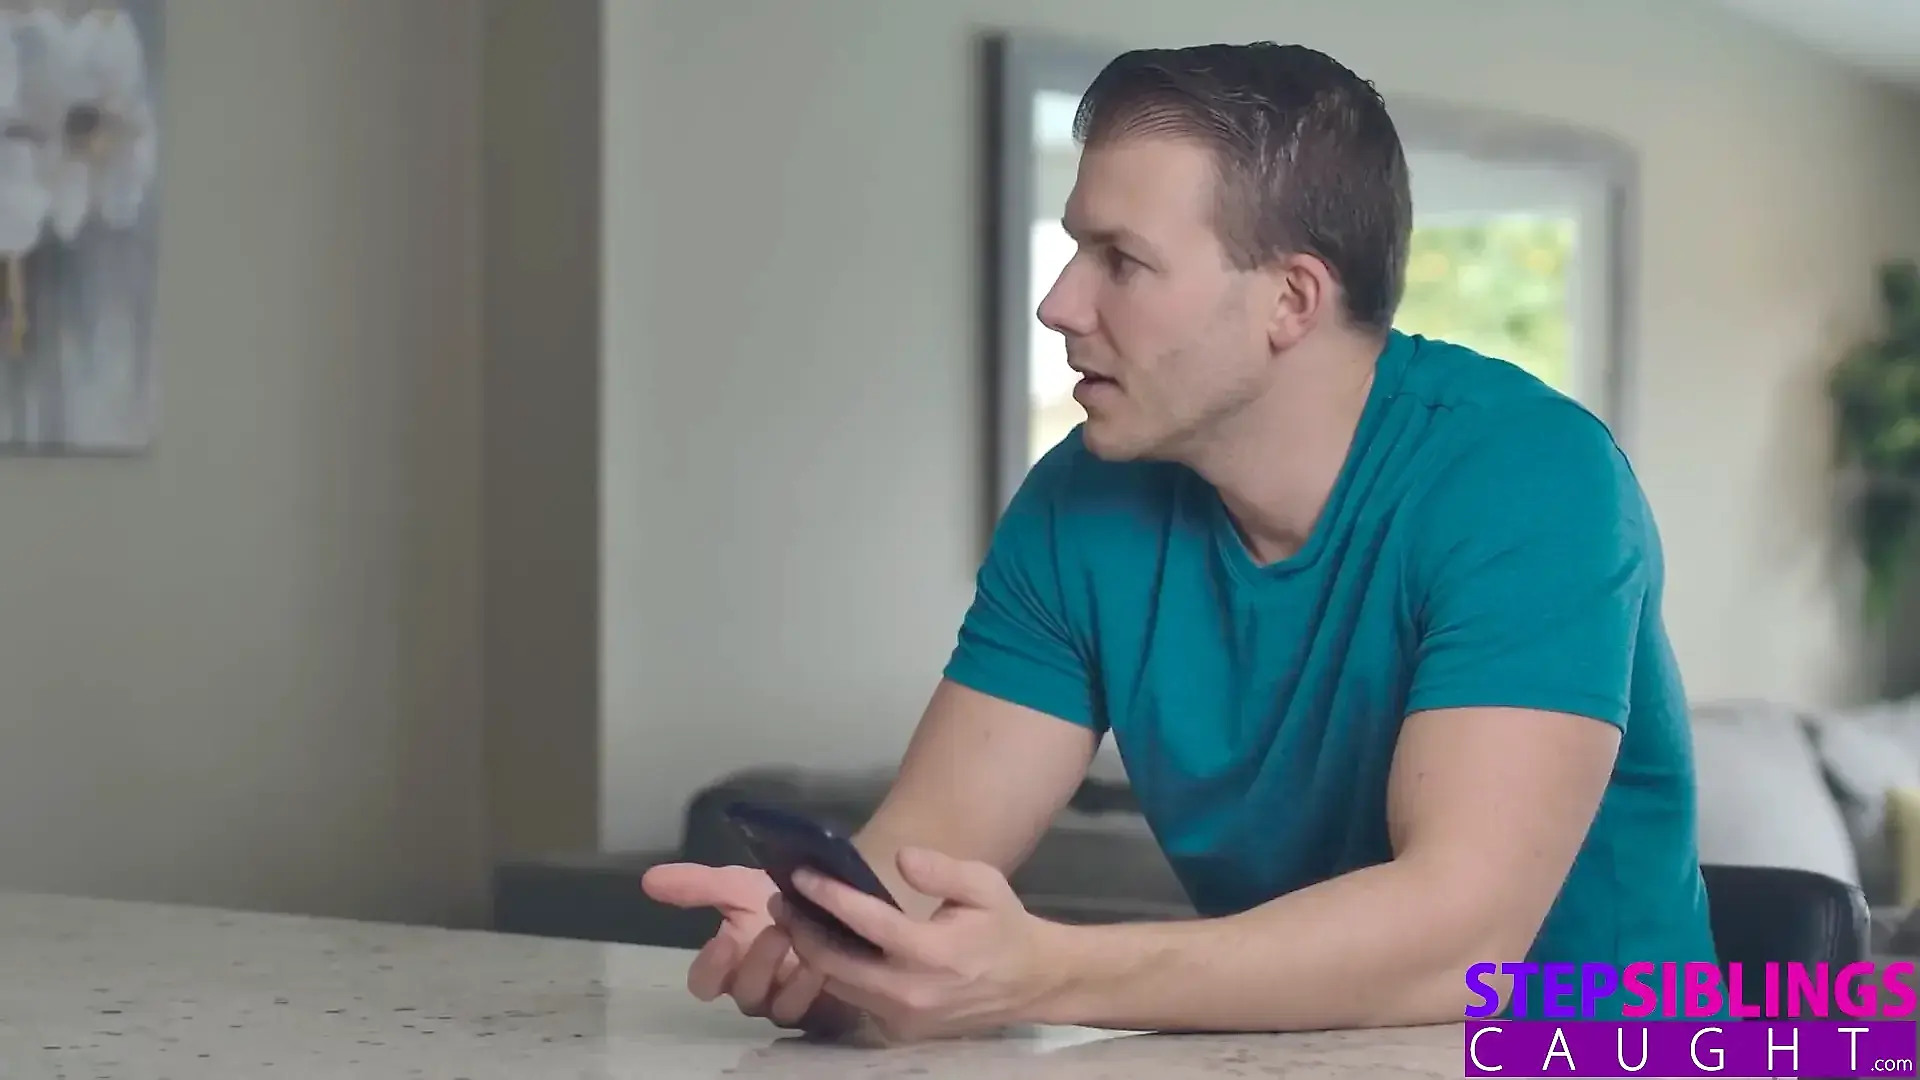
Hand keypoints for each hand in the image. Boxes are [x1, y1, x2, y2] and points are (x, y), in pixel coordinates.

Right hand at [639, 862, 859, 1034]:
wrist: (832, 899)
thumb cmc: (779, 896)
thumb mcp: (738, 884)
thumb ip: (696, 885)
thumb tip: (648, 879)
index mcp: (730, 964)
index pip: (704, 983)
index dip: (710, 968)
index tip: (722, 939)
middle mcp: (755, 988)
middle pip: (745, 994)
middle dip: (758, 964)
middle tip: (776, 932)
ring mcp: (788, 999)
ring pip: (780, 1006)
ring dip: (790, 976)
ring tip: (803, 940)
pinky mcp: (822, 1005)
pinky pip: (815, 1008)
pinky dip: (817, 984)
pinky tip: (824, 959)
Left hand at [774, 846, 1064, 1043]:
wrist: (1029, 982)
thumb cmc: (1003, 926)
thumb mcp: (984, 885)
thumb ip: (941, 870)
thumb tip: (900, 858)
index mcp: (934, 954)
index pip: (868, 923)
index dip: (829, 896)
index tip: (800, 874)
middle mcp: (911, 992)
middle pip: (835, 963)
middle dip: (801, 928)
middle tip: (780, 899)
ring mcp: (902, 1017)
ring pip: (838, 985)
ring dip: (811, 951)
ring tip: (793, 917)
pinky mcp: (898, 1029)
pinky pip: (854, 998)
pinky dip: (834, 971)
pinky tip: (823, 944)